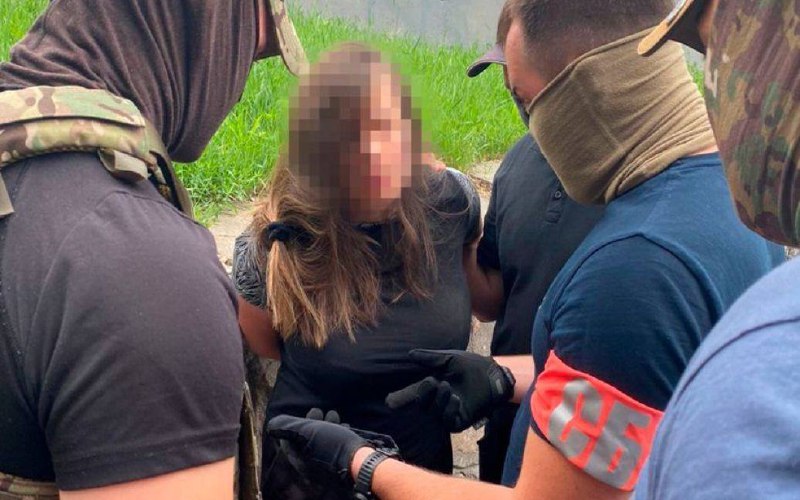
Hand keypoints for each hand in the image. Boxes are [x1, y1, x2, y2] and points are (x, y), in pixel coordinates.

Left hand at [267, 410, 398, 482]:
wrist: (360, 462)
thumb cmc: (330, 444)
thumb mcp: (305, 431)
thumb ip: (286, 426)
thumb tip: (271, 424)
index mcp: (299, 460)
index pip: (287, 443)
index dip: (290, 426)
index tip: (298, 413)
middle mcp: (311, 466)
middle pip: (306, 442)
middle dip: (311, 422)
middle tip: (318, 410)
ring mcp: (326, 466)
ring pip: (322, 442)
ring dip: (326, 425)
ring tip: (333, 414)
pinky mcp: (341, 463)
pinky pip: (335, 447)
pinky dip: (337, 433)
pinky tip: (344, 426)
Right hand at [385, 349, 515, 431]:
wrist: (492, 374)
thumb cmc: (472, 365)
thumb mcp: (449, 359)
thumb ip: (430, 358)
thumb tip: (410, 354)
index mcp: (433, 388)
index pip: (414, 394)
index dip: (401, 398)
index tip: (389, 401)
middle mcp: (438, 402)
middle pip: (421, 405)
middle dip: (423, 395)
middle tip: (432, 381)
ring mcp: (449, 413)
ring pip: (434, 414)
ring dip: (438, 400)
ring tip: (447, 386)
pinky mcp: (460, 421)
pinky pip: (448, 422)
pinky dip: (449, 410)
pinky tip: (456, 398)